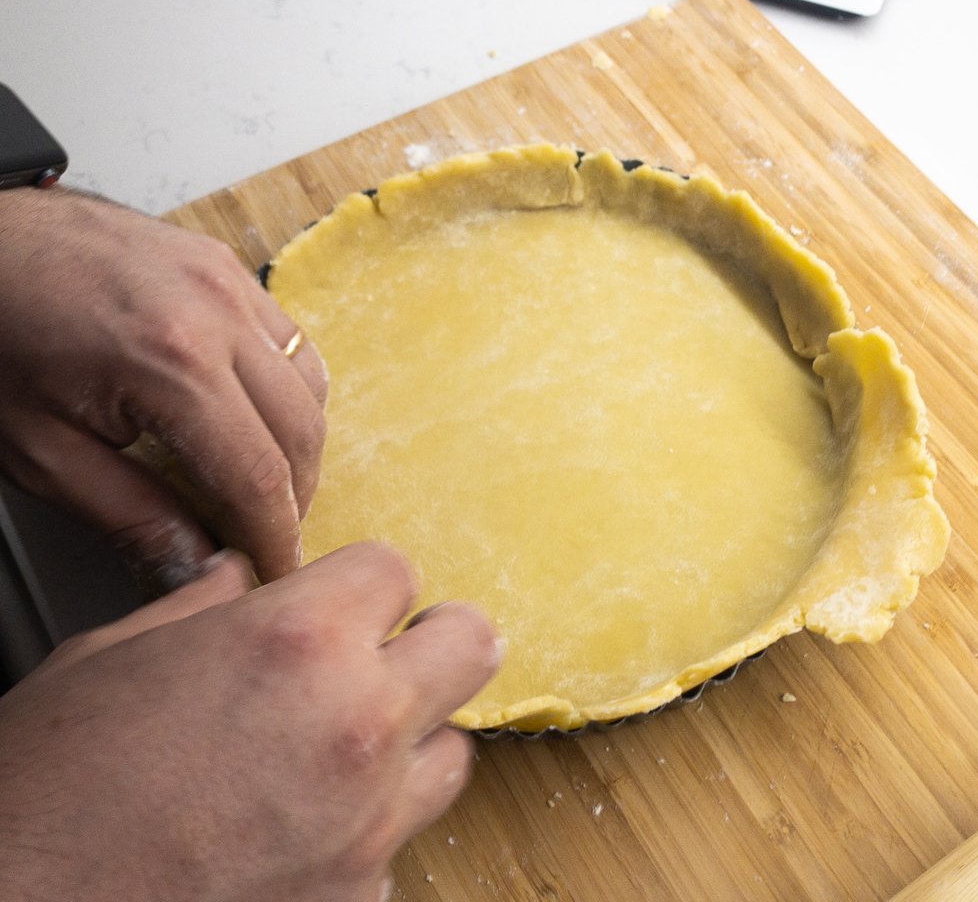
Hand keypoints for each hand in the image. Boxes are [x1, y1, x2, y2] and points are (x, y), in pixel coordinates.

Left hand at [0, 185, 326, 586]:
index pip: (258, 476)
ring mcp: (227, 283)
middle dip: (293, 498)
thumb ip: (129, 514)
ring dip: (296, 443)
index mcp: (172, 363)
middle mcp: (216, 314)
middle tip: (264, 535)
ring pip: (309, 384)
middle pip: (301, 431)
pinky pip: (289, 340)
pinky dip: (286, 389)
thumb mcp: (41, 449)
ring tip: (259, 478)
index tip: (274, 569)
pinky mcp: (225, 267)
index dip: (274, 537)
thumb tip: (194, 565)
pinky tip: (252, 413)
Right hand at [0, 542, 499, 901]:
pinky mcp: (358, 898)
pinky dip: (372, 825)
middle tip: (396, 651)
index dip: (365, 581)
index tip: (349, 598)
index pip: (396, 569)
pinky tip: (313, 823)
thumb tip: (235, 584)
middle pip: (470, 646)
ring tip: (353, 741)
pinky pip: (401, 841)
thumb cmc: (45, 797)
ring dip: (414, 736)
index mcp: (298, 642)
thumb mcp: (110, 659)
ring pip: (452, 751)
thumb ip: (202, 609)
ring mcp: (369, 821)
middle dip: (435, 640)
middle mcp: (356, 725)